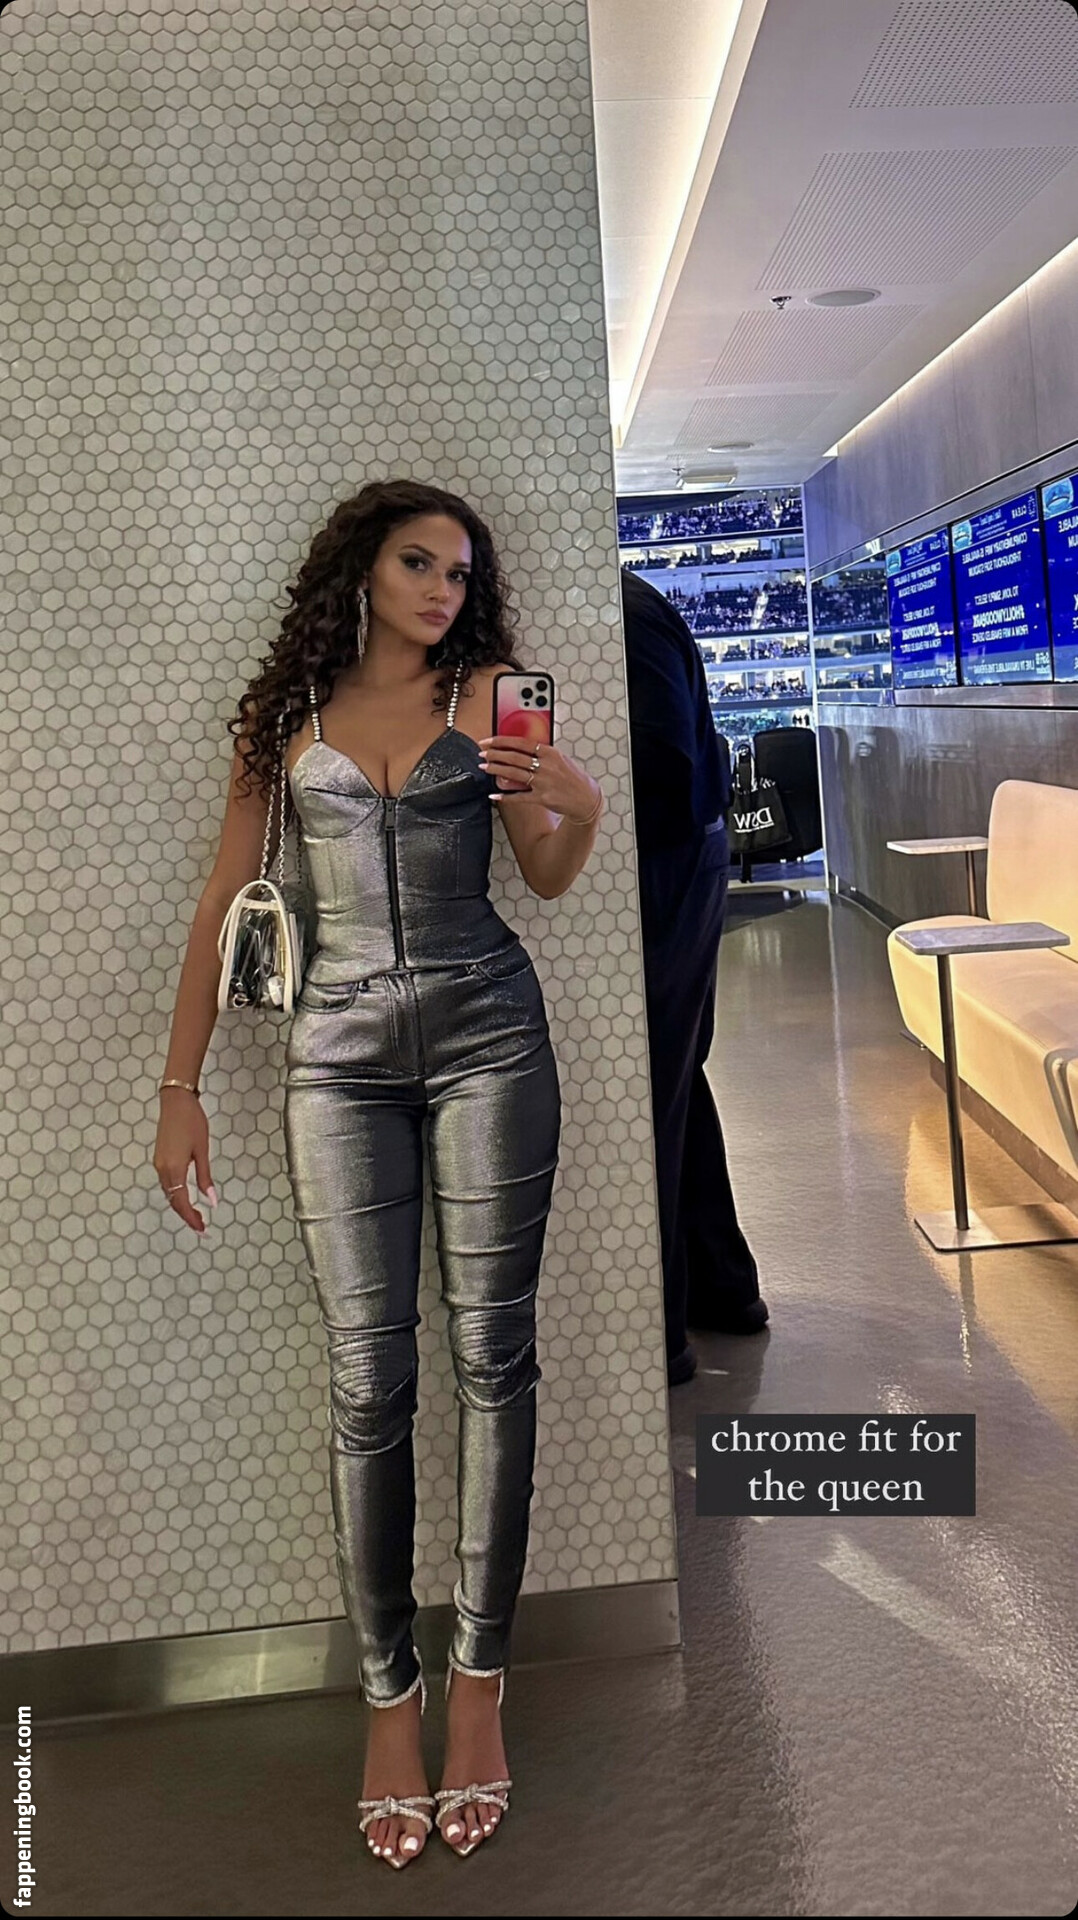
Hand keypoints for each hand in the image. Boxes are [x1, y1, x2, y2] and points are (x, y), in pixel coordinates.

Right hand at [153, 1092, 217, 1235]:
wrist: (176, 1102)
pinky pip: (167, 1183)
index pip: (181, 1202)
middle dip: (186, 1216)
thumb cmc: (193, 1123)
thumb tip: (212, 1201)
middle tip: (202, 1227)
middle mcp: (162, 1170)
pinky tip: (186, 1196)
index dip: (191, 1219)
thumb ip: (205, 1177)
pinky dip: (176, 1194)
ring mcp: (159, 1164)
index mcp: (174, 1169)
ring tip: (196, 1215)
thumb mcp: (202, 1150)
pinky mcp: (159, 1158)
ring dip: (181, 1205)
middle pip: (173, 1200)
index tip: (202, 1230)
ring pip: (169, 1193)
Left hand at [478, 736, 601, 823]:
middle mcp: (546, 766)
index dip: (501, 741)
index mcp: (550, 752)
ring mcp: (544, 782)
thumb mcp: (560, 759)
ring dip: (496, 770)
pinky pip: (519, 796)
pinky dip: (505, 796)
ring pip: (514, 773)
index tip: (488, 741)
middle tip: (482, 754)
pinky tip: (494, 794)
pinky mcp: (542, 798)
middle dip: (494, 754)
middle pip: (514, 757)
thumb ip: (540, 754)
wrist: (586, 798)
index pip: (521, 743)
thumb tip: (518, 750)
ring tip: (484, 767)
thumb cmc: (572, 778)